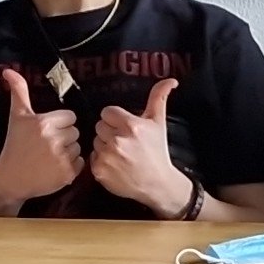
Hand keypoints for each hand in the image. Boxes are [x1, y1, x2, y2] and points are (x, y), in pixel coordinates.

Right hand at [0, 70, 84, 206]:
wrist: (10, 178)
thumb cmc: (15, 145)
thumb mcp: (17, 116)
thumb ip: (19, 91)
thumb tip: (8, 70)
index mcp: (44, 123)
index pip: (70, 117)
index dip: (60, 124)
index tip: (47, 132)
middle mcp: (54, 140)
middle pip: (75, 132)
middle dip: (64, 138)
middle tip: (47, 146)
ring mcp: (61, 158)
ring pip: (79, 147)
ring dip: (68, 152)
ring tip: (50, 157)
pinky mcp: (67, 174)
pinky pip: (81, 163)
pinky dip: (72, 166)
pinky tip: (56, 167)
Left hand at [89, 78, 194, 216]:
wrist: (157, 184)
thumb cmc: (157, 152)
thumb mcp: (159, 123)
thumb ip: (159, 97)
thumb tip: (170, 80)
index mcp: (131, 126)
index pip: (107, 112)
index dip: (115, 119)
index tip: (124, 127)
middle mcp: (118, 140)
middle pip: (100, 126)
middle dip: (110, 131)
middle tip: (123, 141)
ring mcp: (107, 157)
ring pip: (95, 141)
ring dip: (104, 145)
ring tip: (120, 153)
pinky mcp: (99, 171)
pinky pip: (92, 157)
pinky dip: (101, 161)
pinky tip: (114, 164)